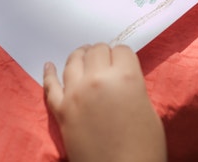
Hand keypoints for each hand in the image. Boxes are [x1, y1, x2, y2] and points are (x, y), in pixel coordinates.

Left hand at [43, 44, 166, 161]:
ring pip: (73, 61)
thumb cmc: (144, 148)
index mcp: (125, 77)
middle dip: (103, 54)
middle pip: (97, 50)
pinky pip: (50, 85)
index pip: (122, 50)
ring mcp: (75, 94)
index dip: (124, 56)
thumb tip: (121, 78)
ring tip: (84, 57)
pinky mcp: (61, 110)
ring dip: (81, 57)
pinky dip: (49, 73)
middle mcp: (97, 79)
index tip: (124, 63)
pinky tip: (49, 66)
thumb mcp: (148, 110)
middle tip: (107, 62)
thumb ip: (132, 87)